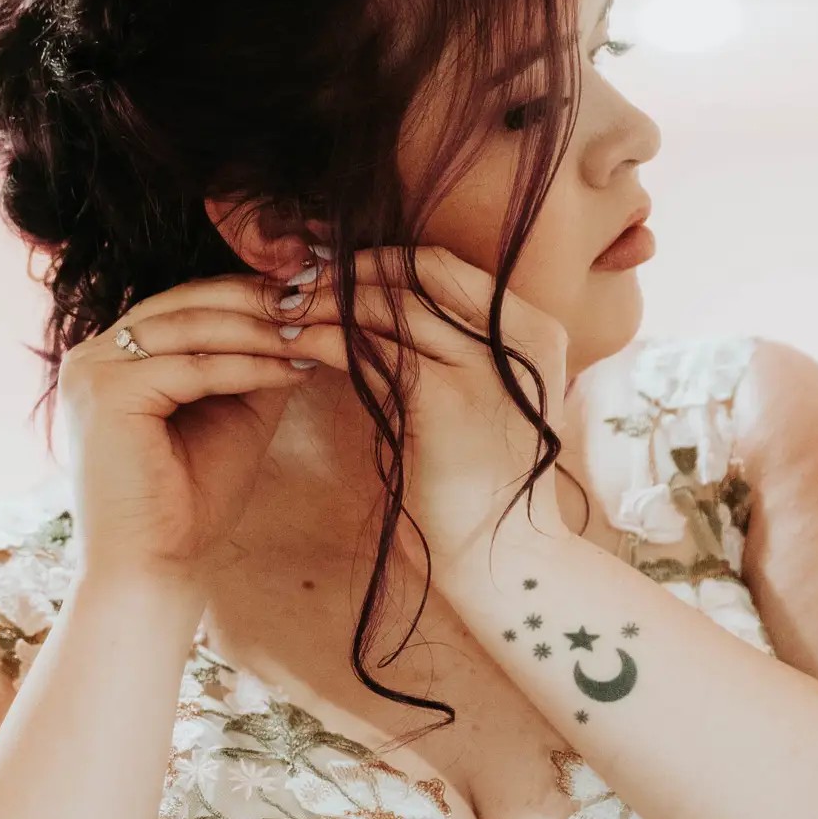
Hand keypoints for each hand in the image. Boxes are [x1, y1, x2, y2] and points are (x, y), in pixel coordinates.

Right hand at [56, 273, 341, 588]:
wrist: (153, 567)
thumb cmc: (189, 504)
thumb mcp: (232, 416)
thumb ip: (255, 365)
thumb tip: (305, 318)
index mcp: (113, 358)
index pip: (185, 303)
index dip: (247, 293)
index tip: (310, 292)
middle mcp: (92, 354)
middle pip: (187, 302)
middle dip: (258, 300)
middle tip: (319, 298)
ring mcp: (93, 370)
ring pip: (192, 328)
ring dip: (260, 329)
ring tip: (313, 332)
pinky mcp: (106, 392)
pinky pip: (192, 367)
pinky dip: (247, 366)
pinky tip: (292, 370)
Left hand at [290, 248, 568, 566]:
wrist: (503, 559)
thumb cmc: (486, 487)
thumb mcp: (486, 401)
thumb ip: (454, 350)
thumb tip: (384, 307)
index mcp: (535, 330)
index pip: (445, 267)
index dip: (383, 259)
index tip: (333, 264)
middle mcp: (518, 336)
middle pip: (417, 273)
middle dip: (349, 270)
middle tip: (296, 277)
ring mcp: (482, 363)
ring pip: (387, 307)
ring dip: (326, 301)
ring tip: (282, 307)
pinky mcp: (442, 397)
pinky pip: (367, 350)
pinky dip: (322, 339)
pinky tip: (289, 342)